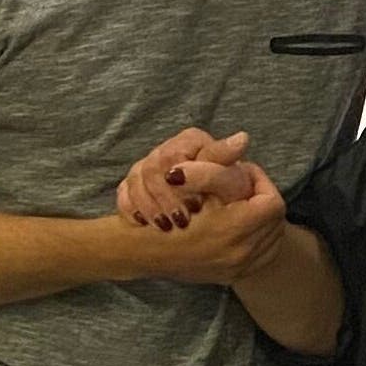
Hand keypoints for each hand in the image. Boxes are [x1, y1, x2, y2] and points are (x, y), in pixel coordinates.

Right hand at [116, 130, 252, 230]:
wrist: (217, 209)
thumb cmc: (229, 190)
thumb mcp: (231, 175)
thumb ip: (226, 159)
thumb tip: (241, 139)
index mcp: (191, 140)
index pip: (173, 156)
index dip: (183, 181)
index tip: (197, 204)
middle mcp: (167, 150)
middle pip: (150, 169)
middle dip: (165, 198)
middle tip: (180, 220)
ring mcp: (147, 167)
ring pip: (134, 181)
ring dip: (149, 206)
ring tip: (164, 226)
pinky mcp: (134, 185)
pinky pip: (123, 194)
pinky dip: (131, 209)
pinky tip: (143, 224)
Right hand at [127, 166, 290, 287]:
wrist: (141, 253)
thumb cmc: (162, 213)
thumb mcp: (189, 182)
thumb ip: (217, 160)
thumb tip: (242, 138)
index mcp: (234, 229)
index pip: (271, 202)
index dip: (259, 182)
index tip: (242, 173)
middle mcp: (241, 254)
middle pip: (275, 220)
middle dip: (260, 199)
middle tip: (241, 188)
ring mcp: (237, 268)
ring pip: (271, 238)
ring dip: (261, 219)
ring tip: (238, 206)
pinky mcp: (232, 276)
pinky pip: (262, 255)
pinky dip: (256, 238)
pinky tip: (238, 226)